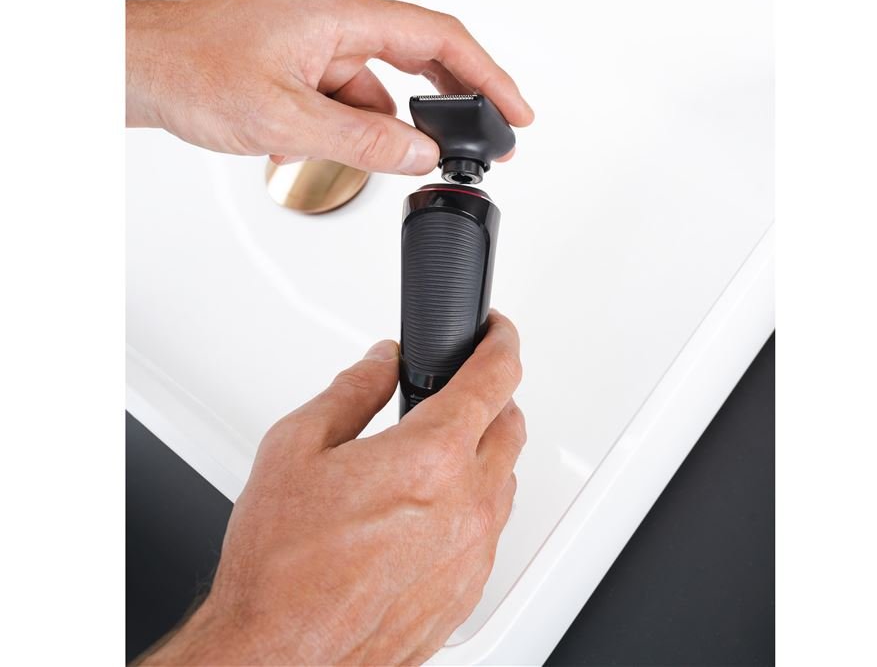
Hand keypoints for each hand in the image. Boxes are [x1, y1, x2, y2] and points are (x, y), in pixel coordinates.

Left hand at [126, 0, 532, 173]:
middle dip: (457, 102)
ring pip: (381, 91)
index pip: (441, 39)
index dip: (488, 76)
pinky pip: (350, 101)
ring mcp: (323, 47)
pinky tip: (327, 152)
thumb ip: (363, 140)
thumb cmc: (194, 67)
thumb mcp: (287, 117)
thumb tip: (421, 153)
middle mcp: (341, 24)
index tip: (516, 110)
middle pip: (424, 57)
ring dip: (387, 128)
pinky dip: (352, 130)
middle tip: (484, 142)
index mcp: (346, 17)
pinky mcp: (305, 69)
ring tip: (372, 158)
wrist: (140, 65)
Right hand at [141, 311, 525, 665]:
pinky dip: (474, 504)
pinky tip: (430, 509)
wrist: (274, 656)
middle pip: (511, 426)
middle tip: (458, 391)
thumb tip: (380, 363)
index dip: (500, 343)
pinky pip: (491, 530)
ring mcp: (471, 555)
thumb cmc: (279, 568)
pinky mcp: (466, 593)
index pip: (494, 378)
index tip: (496, 333)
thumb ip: (351, 391)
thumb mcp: (296, 447)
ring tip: (435, 452)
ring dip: (484, 453)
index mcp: (428, 459)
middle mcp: (464, 505)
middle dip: (492, 397)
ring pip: (506, 479)